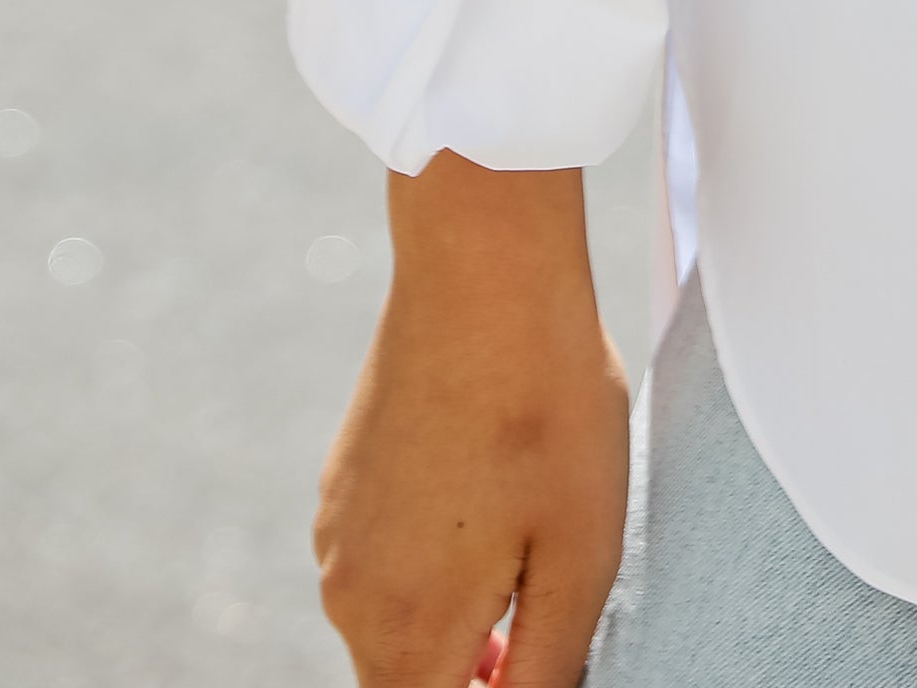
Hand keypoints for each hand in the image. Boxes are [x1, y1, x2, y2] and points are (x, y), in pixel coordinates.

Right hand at [316, 156, 630, 687]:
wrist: (483, 270)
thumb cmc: (545, 409)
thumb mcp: (581, 557)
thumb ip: (543, 671)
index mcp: (405, 631)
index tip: (526, 646)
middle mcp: (349, 598)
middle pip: (410, 684)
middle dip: (475, 669)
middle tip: (540, 599)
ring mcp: (336, 538)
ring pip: (396, 627)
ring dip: (457, 617)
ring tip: (528, 533)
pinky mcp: (341, 489)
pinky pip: (385, 564)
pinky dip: (432, 560)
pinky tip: (488, 491)